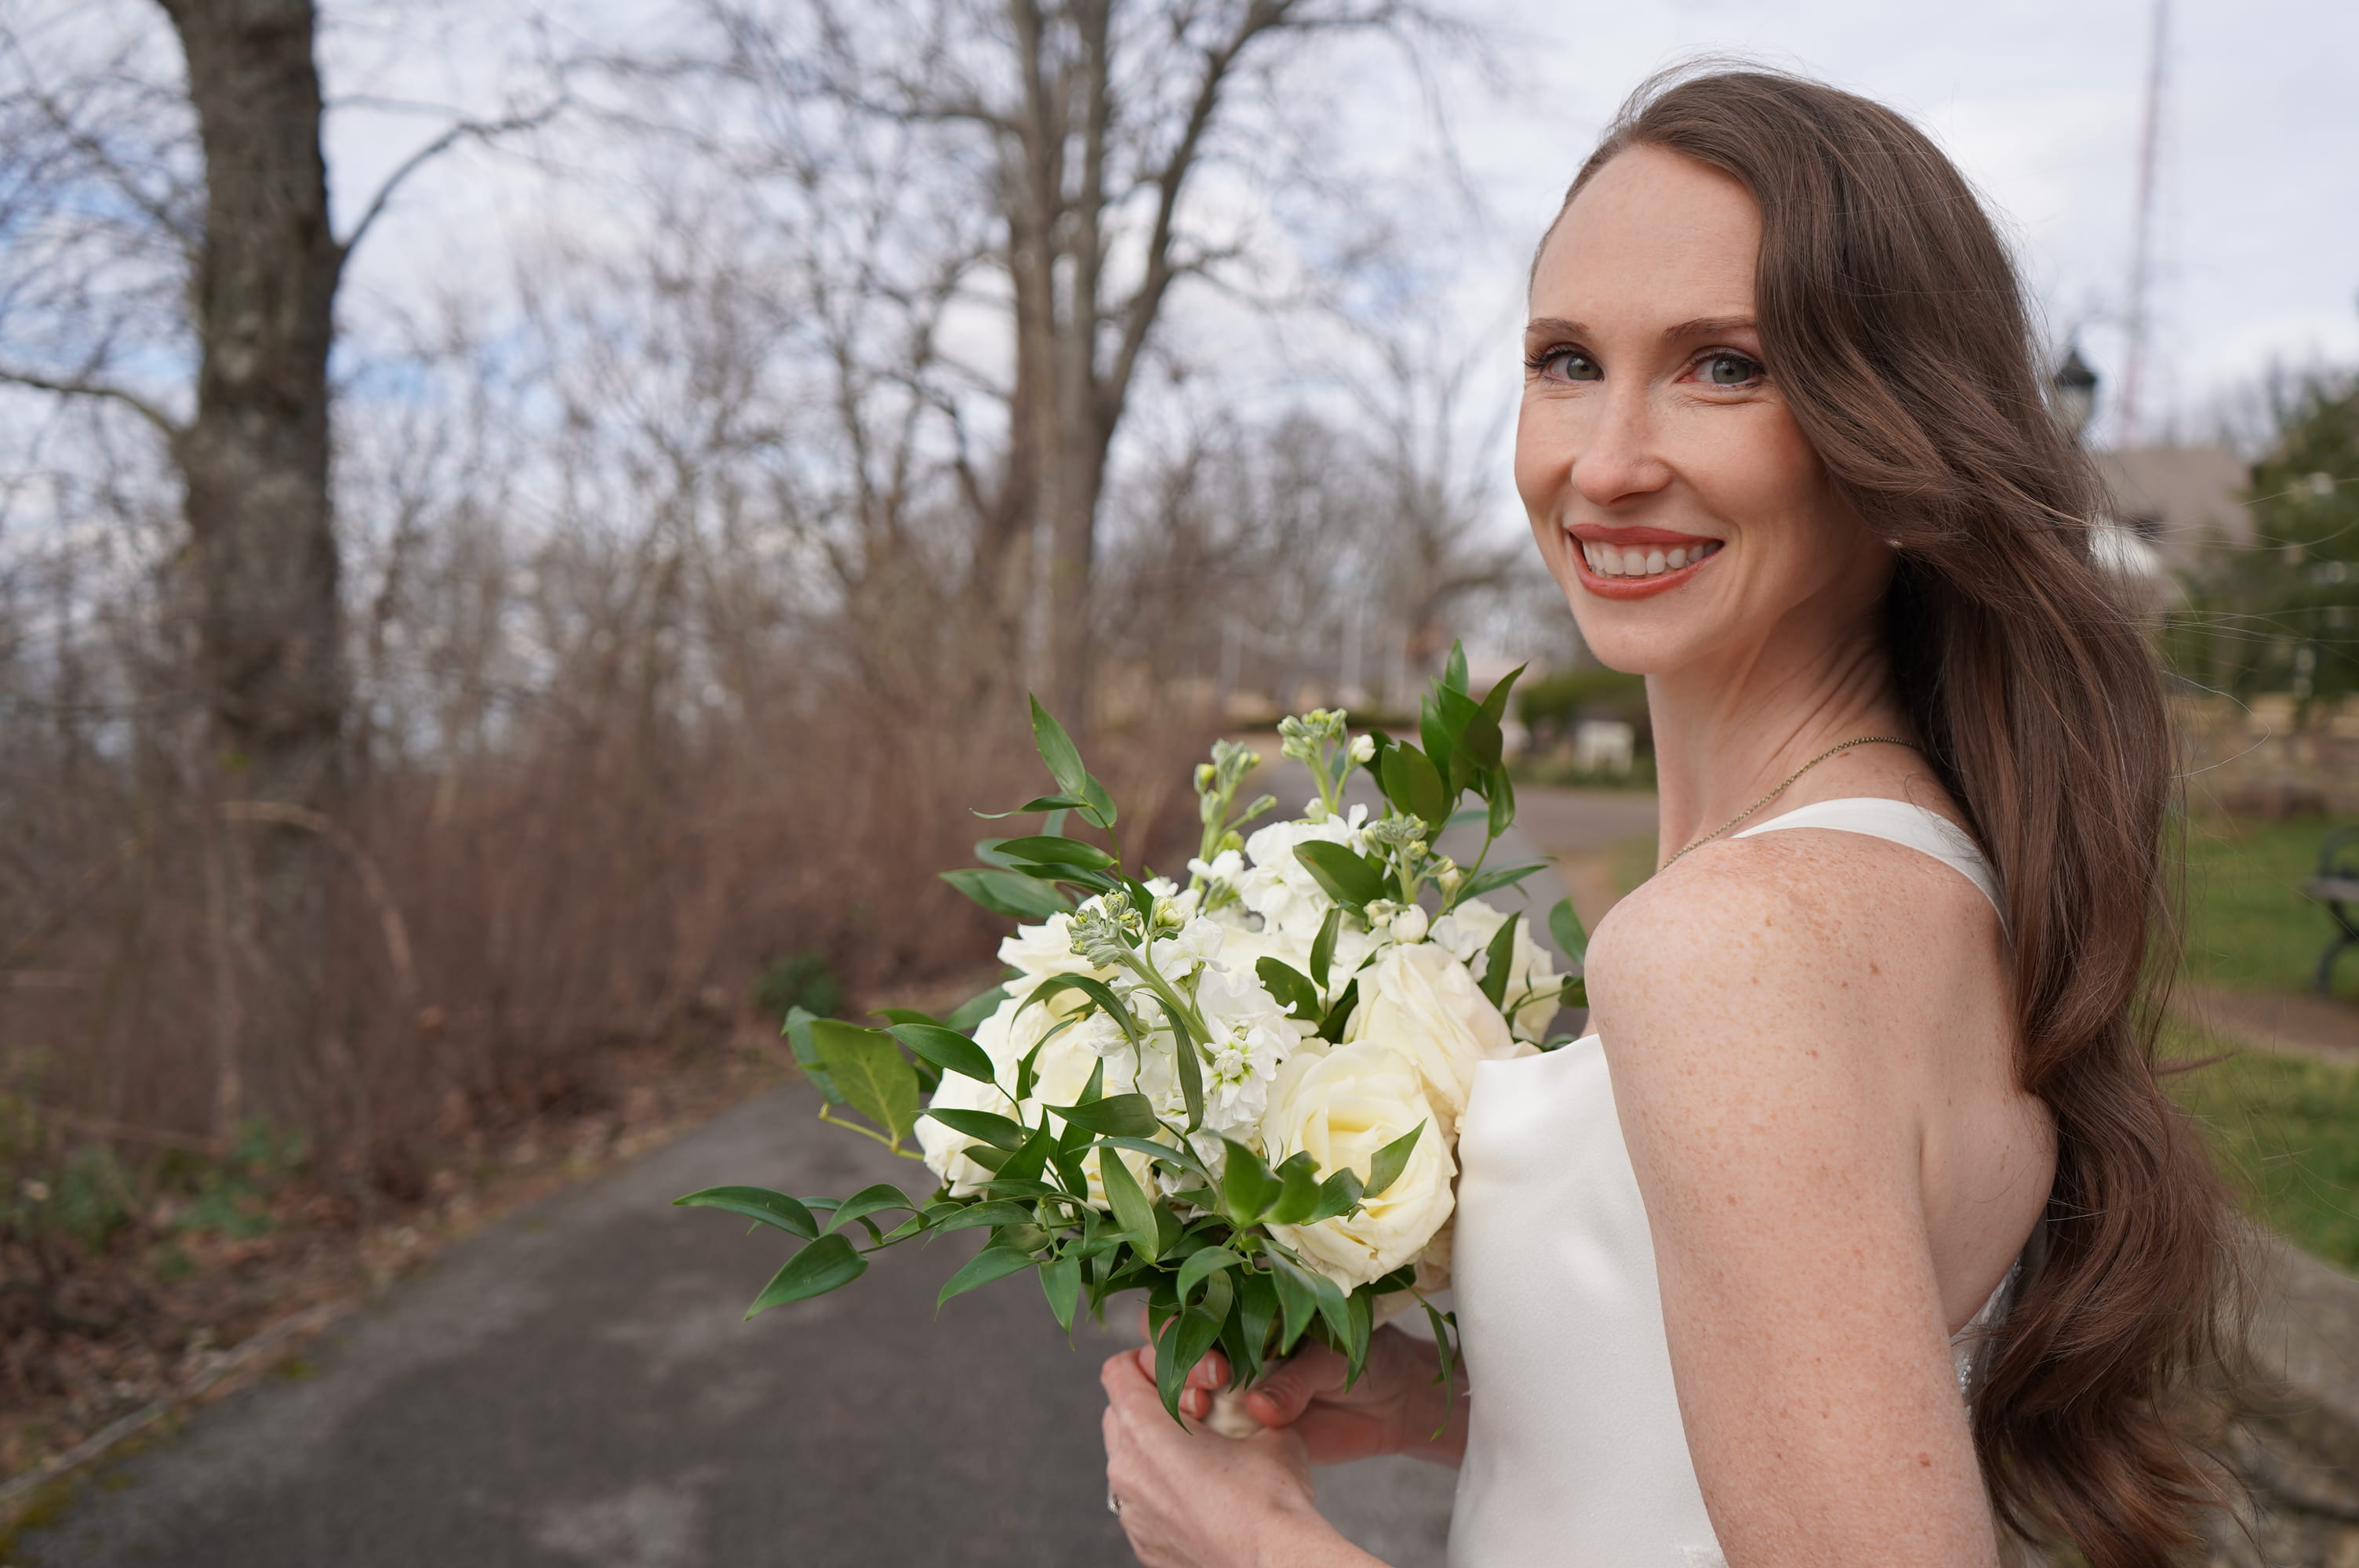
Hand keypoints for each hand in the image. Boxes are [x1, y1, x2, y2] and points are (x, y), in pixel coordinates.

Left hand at [1099, 1346, 1330, 1567]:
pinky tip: (1202, 1498)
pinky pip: (1141, 1504)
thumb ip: (1243, 1404)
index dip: (1147, 1360)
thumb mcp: (1267, 1426)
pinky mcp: (1143, 1545)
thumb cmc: (1272, 1492)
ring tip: (1200, 1455)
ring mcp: (1131, 1513)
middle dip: (1149, 1404)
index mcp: (1144, 1428)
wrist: (1276, 1563)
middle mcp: (1125, 1470)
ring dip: (1154, 1450)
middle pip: (1117, 1415)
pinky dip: (1162, 1492)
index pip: (1118, 1371)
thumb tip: (1249, 1402)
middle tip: (1194, 1409)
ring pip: (1127, 1463)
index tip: (1178, 1370)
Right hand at [1142, 1314, 1454, 1467]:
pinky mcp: (1240, 1426)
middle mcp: (1229, 1344)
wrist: (1396, 1402)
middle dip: (1176, 1359)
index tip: (1213, 1350)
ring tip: (1203, 1409)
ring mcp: (1230, 1386)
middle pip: (1171, 1343)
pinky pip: (1206, 1429)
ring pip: (1180, 1386)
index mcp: (1248, 1306)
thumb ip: (1296, 1381)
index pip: (1194, 1302)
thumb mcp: (1334, 1358)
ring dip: (1180, 1395)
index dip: (1186, 1321)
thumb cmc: (1366, 1356)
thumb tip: (1257, 1409)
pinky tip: (1204, 1438)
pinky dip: (1197, 1434)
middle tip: (1212, 1379)